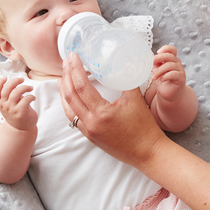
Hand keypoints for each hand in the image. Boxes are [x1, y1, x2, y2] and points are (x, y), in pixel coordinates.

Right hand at [0, 76, 36, 131]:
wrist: (21, 129)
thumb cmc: (16, 113)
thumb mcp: (9, 105)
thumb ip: (9, 95)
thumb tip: (15, 82)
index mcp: (0, 102)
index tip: (5, 77)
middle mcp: (5, 106)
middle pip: (6, 89)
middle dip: (15, 81)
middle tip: (22, 79)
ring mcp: (12, 110)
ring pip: (16, 93)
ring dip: (25, 87)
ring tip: (30, 88)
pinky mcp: (21, 113)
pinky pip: (26, 100)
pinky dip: (31, 96)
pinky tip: (33, 97)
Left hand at [58, 53, 165, 167]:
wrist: (148, 152)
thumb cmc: (145, 127)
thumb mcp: (136, 99)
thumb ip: (126, 79)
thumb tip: (121, 62)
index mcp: (101, 113)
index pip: (81, 86)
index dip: (75, 69)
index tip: (72, 56)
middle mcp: (90, 123)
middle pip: (70, 96)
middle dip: (66, 77)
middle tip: (66, 62)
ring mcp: (89, 131)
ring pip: (68, 109)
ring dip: (63, 92)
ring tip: (62, 78)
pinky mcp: (91, 137)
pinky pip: (74, 119)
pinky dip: (69, 106)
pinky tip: (70, 98)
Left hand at [150, 45, 186, 103]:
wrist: (169, 94)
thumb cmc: (162, 81)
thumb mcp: (156, 70)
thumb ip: (155, 63)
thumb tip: (148, 58)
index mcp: (171, 59)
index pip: (172, 49)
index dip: (165, 48)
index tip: (158, 52)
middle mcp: (177, 63)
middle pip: (169, 56)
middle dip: (158, 59)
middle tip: (152, 64)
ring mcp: (180, 70)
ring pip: (169, 65)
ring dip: (159, 71)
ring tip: (154, 77)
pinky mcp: (181, 78)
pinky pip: (173, 74)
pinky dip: (165, 76)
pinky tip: (162, 80)